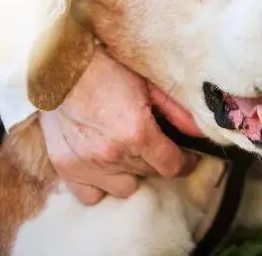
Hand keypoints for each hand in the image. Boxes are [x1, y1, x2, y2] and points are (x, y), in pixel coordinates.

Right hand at [40, 47, 202, 204]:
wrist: (61, 66)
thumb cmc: (107, 70)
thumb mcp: (148, 84)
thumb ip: (176, 111)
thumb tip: (199, 132)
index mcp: (137, 132)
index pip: (172, 166)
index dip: (185, 162)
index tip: (186, 157)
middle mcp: (113, 153)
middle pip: (150, 174)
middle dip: (156, 160)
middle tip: (152, 142)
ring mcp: (88, 164)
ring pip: (125, 187)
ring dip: (131, 172)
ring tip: (127, 151)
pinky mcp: (67, 168)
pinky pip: (92, 195)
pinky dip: (101, 185)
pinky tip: (104, 166)